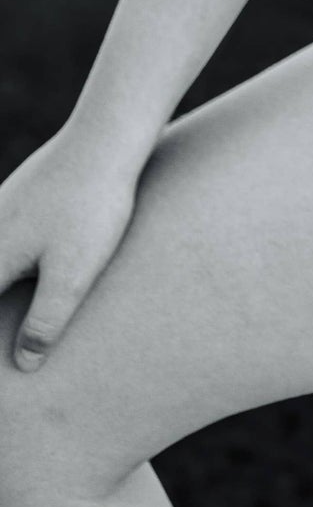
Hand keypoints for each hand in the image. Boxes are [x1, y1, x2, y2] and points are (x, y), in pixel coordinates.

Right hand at [0, 125, 144, 369]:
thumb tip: (25, 363)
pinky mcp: (22, 196)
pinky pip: (6, 237)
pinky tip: (26, 266)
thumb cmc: (92, 207)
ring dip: (6, 287)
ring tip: (17, 302)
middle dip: (2, 313)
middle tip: (20, 347)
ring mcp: (2, 209)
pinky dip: (10, 262)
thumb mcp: (72, 275)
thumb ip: (44, 322)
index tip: (6, 370)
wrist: (108, 136)